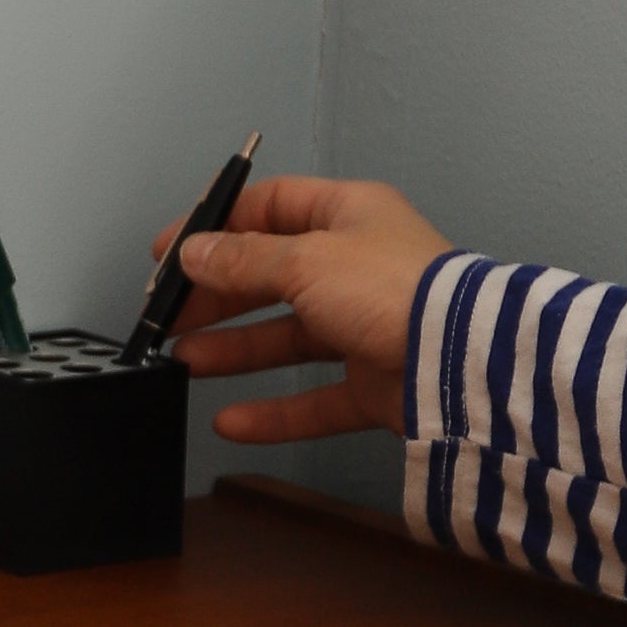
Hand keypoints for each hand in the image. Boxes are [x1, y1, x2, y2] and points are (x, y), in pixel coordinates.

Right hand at [158, 175, 447, 441]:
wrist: (457, 358)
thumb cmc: (393, 288)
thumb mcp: (302, 260)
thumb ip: (241, 260)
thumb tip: (194, 254)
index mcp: (348, 215)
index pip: (271, 207)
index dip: (218, 226)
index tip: (171, 252)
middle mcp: (357, 266)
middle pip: (271, 276)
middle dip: (217, 295)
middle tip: (169, 314)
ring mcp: (366, 325)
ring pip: (287, 337)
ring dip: (234, 349)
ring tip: (183, 361)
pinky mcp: (374, 382)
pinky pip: (313, 399)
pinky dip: (272, 411)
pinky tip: (230, 419)